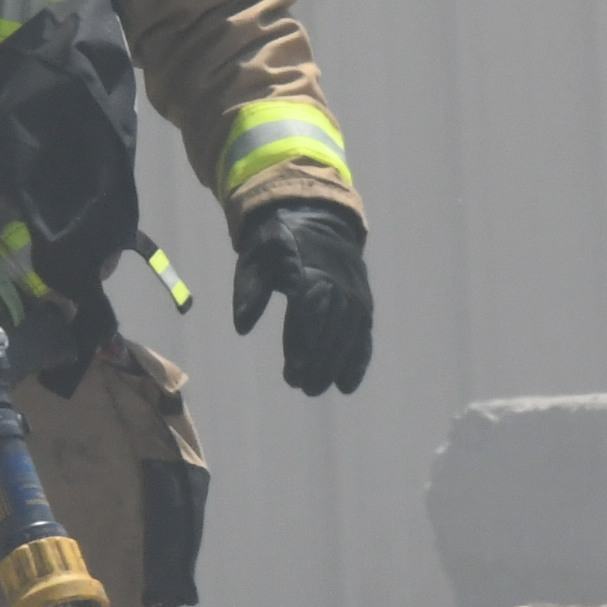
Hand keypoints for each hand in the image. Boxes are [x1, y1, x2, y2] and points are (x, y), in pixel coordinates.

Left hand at [231, 199, 371, 396]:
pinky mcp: (362, 302)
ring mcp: (354, 293)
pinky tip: (346, 384)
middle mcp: (338, 283)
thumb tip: (242, 326)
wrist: (315, 217)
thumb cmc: (277, 242)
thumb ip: (250, 289)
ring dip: (335, 365)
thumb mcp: (255, 256)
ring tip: (315, 389)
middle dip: (319, 360)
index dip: (303, 341)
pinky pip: (363, 333)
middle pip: (332, 327)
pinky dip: (358, 359)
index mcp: (310, 269)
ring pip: (350, 334)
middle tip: (300, 386)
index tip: (293, 370)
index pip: (310, 310)